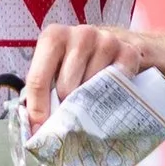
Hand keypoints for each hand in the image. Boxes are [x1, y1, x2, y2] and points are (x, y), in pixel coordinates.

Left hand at [22, 18, 151, 125]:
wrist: (117, 43)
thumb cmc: (78, 61)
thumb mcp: (55, 67)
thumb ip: (41, 91)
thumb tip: (35, 128)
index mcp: (54, 36)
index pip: (38, 79)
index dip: (37, 110)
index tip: (39, 132)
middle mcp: (81, 34)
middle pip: (65, 87)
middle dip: (64, 108)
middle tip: (68, 119)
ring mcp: (107, 41)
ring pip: (91, 88)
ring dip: (88, 103)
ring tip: (88, 107)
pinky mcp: (129, 52)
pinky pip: (116, 85)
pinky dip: (112, 96)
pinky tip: (108, 96)